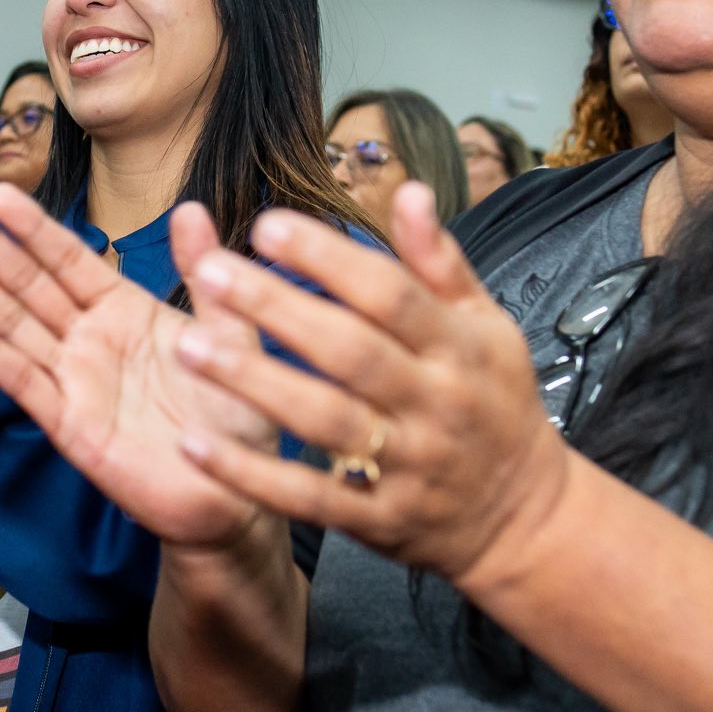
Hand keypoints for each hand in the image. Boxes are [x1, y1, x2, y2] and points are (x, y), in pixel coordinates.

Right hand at [0, 185, 279, 549]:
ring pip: (15, 327)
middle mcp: (90, 340)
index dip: (34, 228)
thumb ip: (205, 273)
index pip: (69, 260)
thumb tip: (191, 209)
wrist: (238, 493)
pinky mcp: (70, 425)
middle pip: (30, 286)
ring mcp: (75, 381)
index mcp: (124, 310)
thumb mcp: (230, 332)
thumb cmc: (237, 413)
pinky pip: (25, 384)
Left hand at [168, 183, 572, 593]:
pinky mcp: (377, 519)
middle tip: (213, 272)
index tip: (267, 225)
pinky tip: (196, 445)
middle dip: (278, 309)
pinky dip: (252, 474)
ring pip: (324, 420)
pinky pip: (308, 496)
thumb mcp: (487, 328)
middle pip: (350, 351)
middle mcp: (433, 404)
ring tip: (190, 347)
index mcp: (459, 348)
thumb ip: (441, 263)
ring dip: (255, 383)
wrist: (522, 518)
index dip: (329, 258)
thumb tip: (412, 191)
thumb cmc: (495, 404)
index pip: (389, 294)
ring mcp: (405, 465)